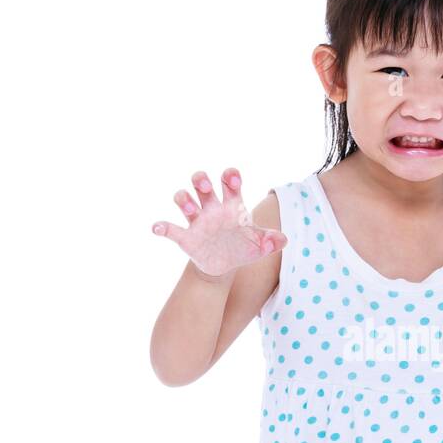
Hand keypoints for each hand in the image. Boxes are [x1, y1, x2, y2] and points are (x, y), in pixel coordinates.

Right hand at [151, 169, 286, 276]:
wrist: (225, 266)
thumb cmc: (243, 247)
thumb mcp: (259, 245)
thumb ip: (271, 241)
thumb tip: (283, 239)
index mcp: (231, 205)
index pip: (229, 182)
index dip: (230, 176)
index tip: (232, 179)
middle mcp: (212, 209)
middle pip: (202, 185)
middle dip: (201, 180)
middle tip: (206, 186)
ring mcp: (197, 221)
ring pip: (185, 201)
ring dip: (184, 200)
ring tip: (190, 208)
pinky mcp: (186, 237)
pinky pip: (171, 229)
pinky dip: (162, 227)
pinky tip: (158, 228)